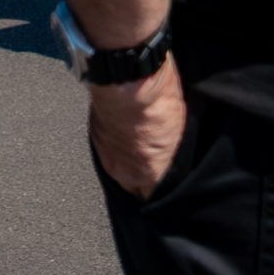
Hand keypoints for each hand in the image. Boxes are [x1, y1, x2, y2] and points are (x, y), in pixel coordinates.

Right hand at [87, 58, 187, 198]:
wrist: (127, 77)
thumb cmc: (158, 102)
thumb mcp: (179, 132)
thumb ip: (171, 152)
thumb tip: (171, 154)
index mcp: (148, 174)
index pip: (153, 196)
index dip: (161, 189)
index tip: (167, 181)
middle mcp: (123, 171)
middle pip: (133, 186)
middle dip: (142, 178)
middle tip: (153, 162)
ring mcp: (105, 154)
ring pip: (118, 169)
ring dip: (127, 161)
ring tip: (138, 145)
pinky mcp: (94, 135)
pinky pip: (107, 150)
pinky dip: (115, 144)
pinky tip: (125, 131)